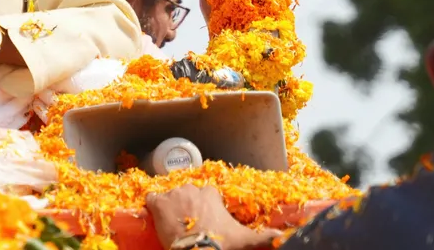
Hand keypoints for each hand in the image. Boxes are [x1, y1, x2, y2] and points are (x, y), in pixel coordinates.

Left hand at [145, 185, 280, 249]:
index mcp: (211, 194)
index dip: (206, 207)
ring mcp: (173, 195)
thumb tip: (283, 237)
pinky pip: (151, 199)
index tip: (207, 219)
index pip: (207, 194)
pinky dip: (152, 206)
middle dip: (188, 206)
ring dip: (171, 207)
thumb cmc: (221, 244)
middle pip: (187, 194)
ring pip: (170, 197)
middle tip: (190, 224)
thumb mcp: (246, 239)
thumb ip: (265, 236)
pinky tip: (156, 217)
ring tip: (174, 224)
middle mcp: (191, 189)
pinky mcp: (158, 203)